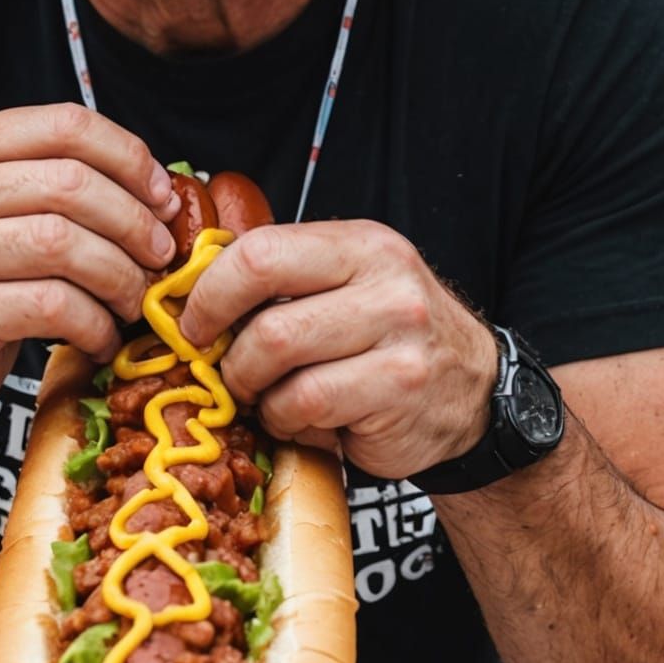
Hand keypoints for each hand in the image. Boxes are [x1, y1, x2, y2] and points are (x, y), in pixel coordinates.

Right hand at [0, 105, 181, 432]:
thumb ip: (46, 183)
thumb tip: (156, 186)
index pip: (63, 125)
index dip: (129, 157)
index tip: (161, 195)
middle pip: (71, 184)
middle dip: (134, 221)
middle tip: (160, 254)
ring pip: (64, 244)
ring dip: (120, 276)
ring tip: (134, 299)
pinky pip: (52, 307)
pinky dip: (93, 324)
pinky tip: (99, 336)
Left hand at [177, 220, 496, 476]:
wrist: (473, 389)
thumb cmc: (389, 335)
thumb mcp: (346, 285)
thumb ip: (283, 279)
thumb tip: (190, 290)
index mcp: (360, 244)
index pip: (260, 253)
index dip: (210, 293)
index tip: (192, 322)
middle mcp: (385, 282)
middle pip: (266, 320)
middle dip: (229, 355)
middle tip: (225, 371)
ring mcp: (398, 337)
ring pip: (283, 365)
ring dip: (257, 391)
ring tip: (268, 395)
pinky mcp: (398, 389)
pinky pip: (308, 405)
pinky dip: (289, 418)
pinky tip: (304, 417)